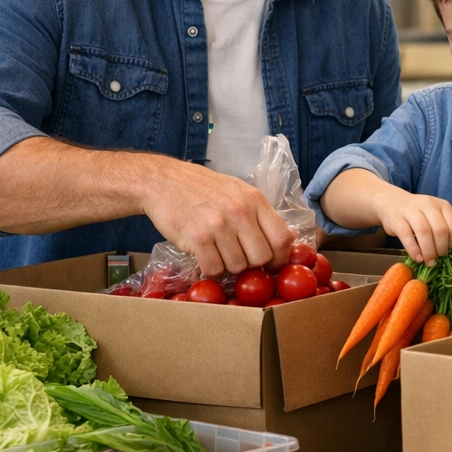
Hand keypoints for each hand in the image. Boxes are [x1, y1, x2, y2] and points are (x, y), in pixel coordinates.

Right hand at [139, 160, 294, 276]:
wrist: (163, 181)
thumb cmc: (203, 188)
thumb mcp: (239, 192)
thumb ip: (261, 215)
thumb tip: (289, 237)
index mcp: (255, 200)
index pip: (282, 237)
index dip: (280, 257)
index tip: (273, 264)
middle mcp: (239, 212)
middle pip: (261, 257)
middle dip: (251, 264)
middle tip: (239, 257)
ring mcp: (218, 225)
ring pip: (237, 266)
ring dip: (228, 266)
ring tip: (217, 251)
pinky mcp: (197, 238)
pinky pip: (214, 269)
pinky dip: (210, 269)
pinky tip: (205, 255)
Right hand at [378, 188, 451, 264]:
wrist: (391, 203)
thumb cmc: (418, 214)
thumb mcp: (434, 215)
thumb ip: (443, 228)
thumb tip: (447, 251)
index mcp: (442, 205)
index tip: (447, 250)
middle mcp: (428, 205)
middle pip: (440, 230)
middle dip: (441, 248)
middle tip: (437, 258)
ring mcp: (411, 211)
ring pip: (424, 232)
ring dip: (428, 251)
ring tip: (429, 261)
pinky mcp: (397, 220)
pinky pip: (407, 236)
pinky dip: (414, 250)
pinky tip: (418, 258)